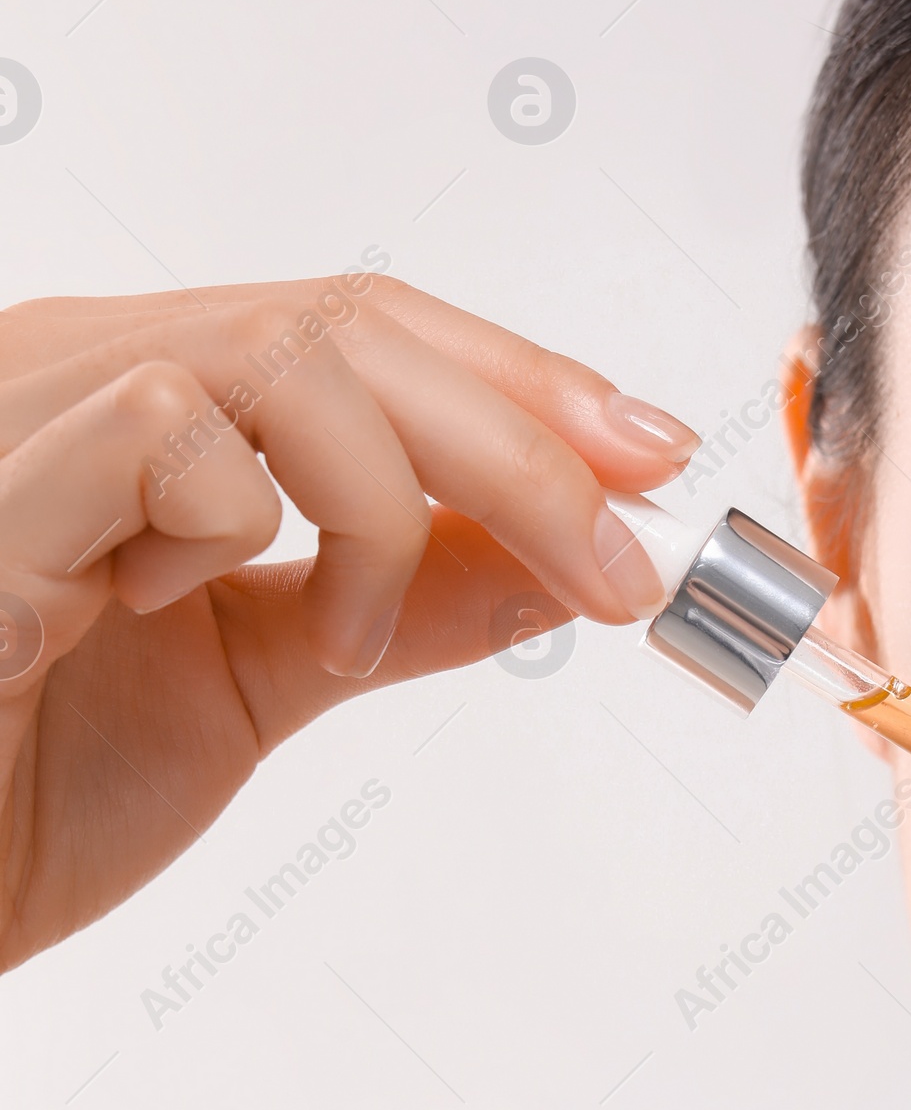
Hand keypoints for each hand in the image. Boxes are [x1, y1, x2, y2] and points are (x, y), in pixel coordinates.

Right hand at [0, 271, 698, 966]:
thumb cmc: (32, 786)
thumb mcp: (263, 684)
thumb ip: (398, 609)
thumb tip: (555, 562)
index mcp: (153, 406)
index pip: (369, 331)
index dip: (523, 380)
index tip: (650, 459)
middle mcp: (87, 375)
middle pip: (355, 322)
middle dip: (521, 438)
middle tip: (618, 556)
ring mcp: (28, 414)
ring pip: (286, 354)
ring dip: (389, 498)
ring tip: (349, 634)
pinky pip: (161, 426)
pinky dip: (233, 519)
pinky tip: (171, 609)